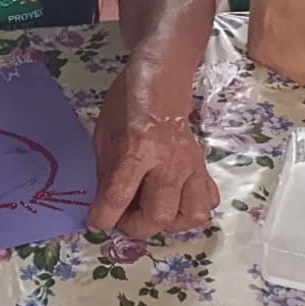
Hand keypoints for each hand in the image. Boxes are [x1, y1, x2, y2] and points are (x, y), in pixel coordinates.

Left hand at [88, 69, 218, 236]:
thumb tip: (104, 206)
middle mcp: (168, 161)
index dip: (104, 217)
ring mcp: (190, 165)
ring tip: (153, 212)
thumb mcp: (104, 134)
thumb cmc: (127, 103)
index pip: (120, 195)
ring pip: (192, 215)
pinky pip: (208, 200)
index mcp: (138, 148)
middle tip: (125, 216)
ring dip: (170, 223)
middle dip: (137, 226)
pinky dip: (192, 209)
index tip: (96, 222)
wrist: (163, 79)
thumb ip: (106, 173)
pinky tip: (175, 201)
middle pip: (160, 215)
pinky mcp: (202, 166)